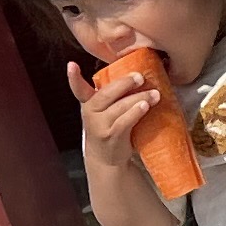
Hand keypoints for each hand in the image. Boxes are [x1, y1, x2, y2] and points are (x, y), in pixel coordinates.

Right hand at [66, 55, 164, 180]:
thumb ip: (110, 96)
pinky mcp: (112, 136)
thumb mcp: (103, 111)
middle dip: (125, 83)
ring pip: (120, 106)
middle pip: (107, 93)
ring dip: (139, 98)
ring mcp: (100, 125)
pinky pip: (125, 120)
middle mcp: (90, 113)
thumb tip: (136, 75)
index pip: (78, 88)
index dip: (73, 77)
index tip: (72, 65)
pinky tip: (146, 106)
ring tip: (154, 93)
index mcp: (88, 103)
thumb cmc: (108, 129)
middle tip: (140, 77)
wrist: (107, 159)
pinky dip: (136, 111)